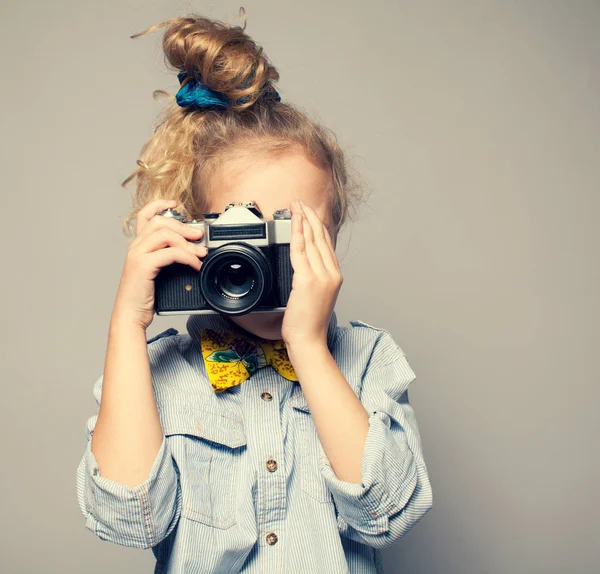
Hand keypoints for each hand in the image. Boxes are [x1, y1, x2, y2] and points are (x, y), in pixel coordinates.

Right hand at [112, 199, 207, 329]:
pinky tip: (195, 265)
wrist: (130, 315)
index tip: (176, 204)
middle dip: (184, 226)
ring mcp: (137, 255)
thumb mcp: (157, 272)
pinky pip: (170, 253)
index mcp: (137, 245)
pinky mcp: (143, 266)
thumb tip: (193, 251)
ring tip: (201, 253)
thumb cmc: (144, 296)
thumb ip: (168, 257)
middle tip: (200, 236)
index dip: (160, 205)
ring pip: (166, 234)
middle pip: (160, 222)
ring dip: (188, 242)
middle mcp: (135, 246)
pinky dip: (187, 257)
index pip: (145, 215)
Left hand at [281, 200, 342, 348]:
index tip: (309, 213)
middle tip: (300, 203)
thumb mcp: (316, 297)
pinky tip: (293, 222)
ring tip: (295, 206)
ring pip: (311, 240)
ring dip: (302, 220)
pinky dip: (296, 233)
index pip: (326, 244)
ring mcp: (321, 276)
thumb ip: (313, 279)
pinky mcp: (307, 280)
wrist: (309, 340)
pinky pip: (300, 250)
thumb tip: (303, 268)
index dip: (318, 226)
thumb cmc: (309, 324)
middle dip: (310, 217)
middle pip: (321, 238)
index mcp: (335, 276)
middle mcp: (331, 274)